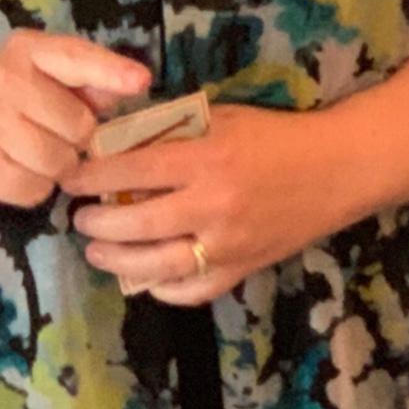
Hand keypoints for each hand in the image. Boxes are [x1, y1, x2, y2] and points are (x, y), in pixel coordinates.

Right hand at [0, 31, 148, 211]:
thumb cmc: (6, 105)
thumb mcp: (42, 79)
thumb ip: (87, 81)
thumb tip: (133, 83)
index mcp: (24, 51)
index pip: (74, 58)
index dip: (110, 71)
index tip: (141, 82)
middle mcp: (3, 82)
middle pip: (79, 125)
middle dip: (76, 137)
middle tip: (50, 133)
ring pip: (61, 162)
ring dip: (58, 167)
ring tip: (33, 153)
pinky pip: (37, 189)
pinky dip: (35, 188)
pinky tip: (16, 171)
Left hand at [67, 102, 354, 303]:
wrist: (338, 169)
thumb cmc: (277, 136)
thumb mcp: (223, 118)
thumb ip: (174, 131)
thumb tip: (120, 143)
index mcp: (207, 159)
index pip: (131, 171)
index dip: (91, 176)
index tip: (70, 178)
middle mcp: (213, 206)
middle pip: (135, 224)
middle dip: (96, 221)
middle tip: (81, 215)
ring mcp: (228, 244)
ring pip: (156, 266)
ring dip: (116, 260)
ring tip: (97, 249)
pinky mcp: (243, 268)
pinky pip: (192, 291)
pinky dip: (162, 289)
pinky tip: (146, 278)